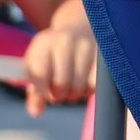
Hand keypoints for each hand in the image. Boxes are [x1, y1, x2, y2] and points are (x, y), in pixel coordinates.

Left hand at [23, 0, 99, 115]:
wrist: (79, 27)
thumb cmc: (53, 53)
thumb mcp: (38, 65)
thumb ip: (34, 90)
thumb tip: (35, 113)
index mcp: (44, 43)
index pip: (39, 73)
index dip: (40, 91)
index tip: (44, 95)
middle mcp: (65, 41)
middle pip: (61, 83)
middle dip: (58, 95)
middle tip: (58, 93)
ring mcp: (87, 46)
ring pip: (79, 86)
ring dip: (74, 95)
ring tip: (71, 87)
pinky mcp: (104, 54)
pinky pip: (96, 84)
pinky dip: (89, 90)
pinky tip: (84, 84)